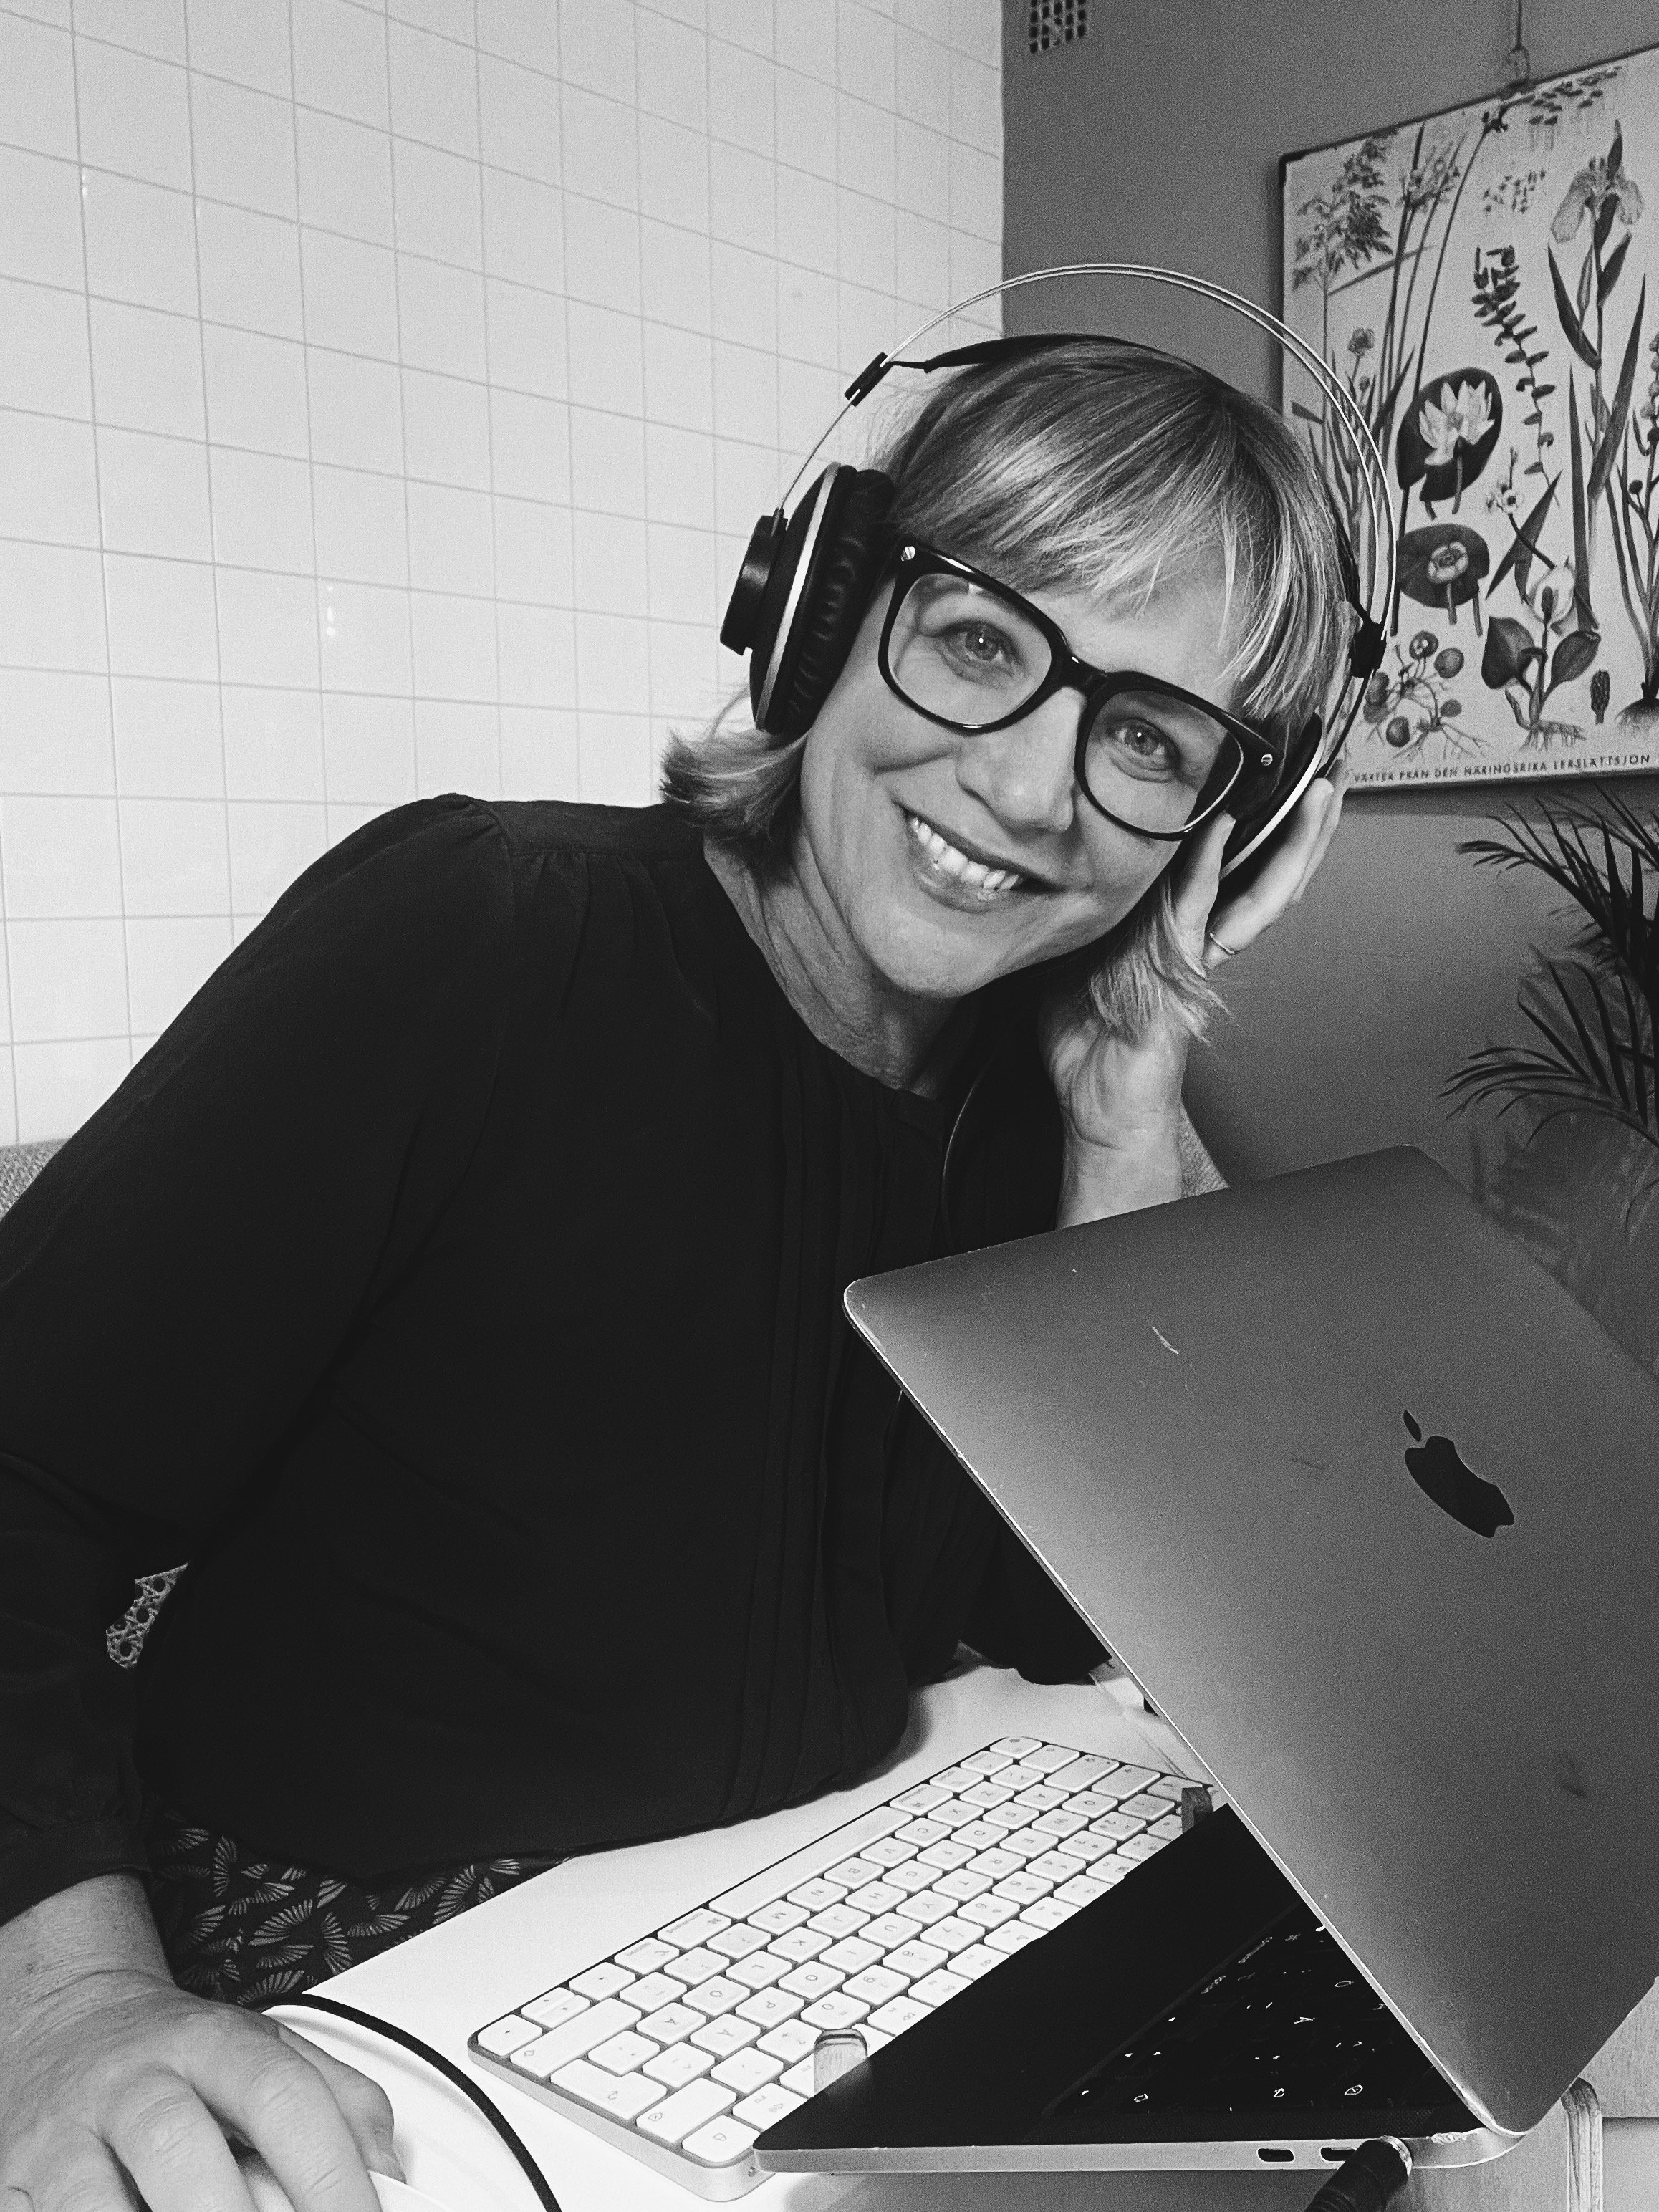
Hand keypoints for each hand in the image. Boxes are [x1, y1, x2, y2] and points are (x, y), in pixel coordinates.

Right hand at [0, 1883, 401, 2211]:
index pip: (279, 2095)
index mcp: (208, 2042)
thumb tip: (388, 2172)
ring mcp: (66, 2139)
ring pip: (95, 2203)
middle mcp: (134, 2084)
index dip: (325, 2169)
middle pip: (178, 2148)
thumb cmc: (177, 2051)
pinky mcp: (20, 2185)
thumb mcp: (265, 2046)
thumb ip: (338, 2099)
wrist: (69, 2023)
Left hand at [1039, 765, 1347, 1221]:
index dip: (1258, 822)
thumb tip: (1064, 861)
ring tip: (1319, 791)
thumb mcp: (1082, 958)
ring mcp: (1200, 959)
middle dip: (1305, 824)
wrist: (1100, 1108)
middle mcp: (1203, 941)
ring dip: (1294, 839)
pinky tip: (1223, 822)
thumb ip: (1092, 914)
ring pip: (1262, 889)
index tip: (1274, 772)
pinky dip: (1209, 863)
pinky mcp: (1183, 976)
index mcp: (1185, 932)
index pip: (1230, 866)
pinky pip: (1199, 909)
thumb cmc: (1090, 1044)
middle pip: (1269, 872)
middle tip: (1330, 771)